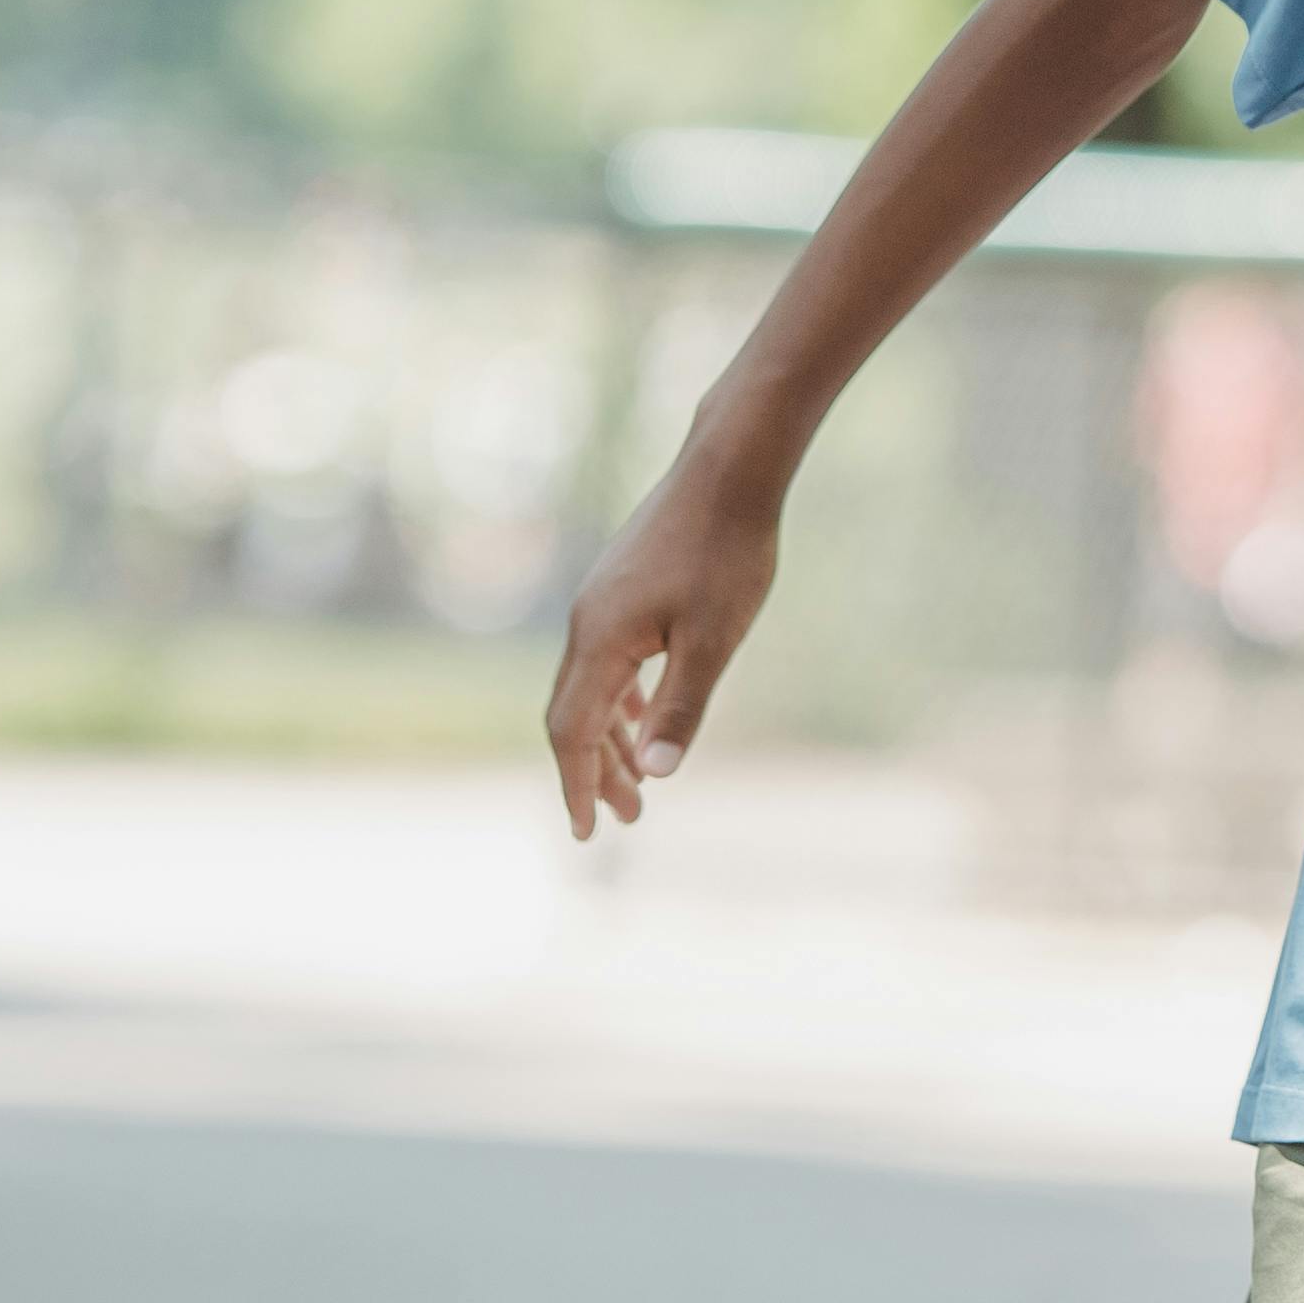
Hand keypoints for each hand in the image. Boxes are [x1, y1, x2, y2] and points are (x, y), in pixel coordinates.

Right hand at [544, 440, 779, 838]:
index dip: (578, 785)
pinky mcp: (620, 588)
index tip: (588, 832)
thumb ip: (682, 706)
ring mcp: (601, 602)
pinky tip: (641, 717)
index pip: (573, 732)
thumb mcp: (713, 638)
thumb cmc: (728, 551)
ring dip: (610, 739)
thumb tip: (658, 773)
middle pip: (574, 716)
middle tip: (627, 820)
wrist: (730, 469)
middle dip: (595, 772)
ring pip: (591, 689)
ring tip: (639, 783)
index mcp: (601, 641)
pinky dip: (620, 701)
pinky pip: (607, 661)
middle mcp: (587, 623)